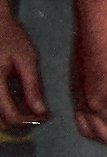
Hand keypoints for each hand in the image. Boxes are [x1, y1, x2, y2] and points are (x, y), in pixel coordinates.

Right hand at [0, 9, 46, 129]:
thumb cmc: (11, 39)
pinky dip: (5, 109)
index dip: (30, 121)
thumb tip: (41, 111)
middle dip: (21, 122)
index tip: (46, 117)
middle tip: (39, 114)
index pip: (10, 116)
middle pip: (1, 123)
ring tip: (31, 108)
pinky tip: (18, 101)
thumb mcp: (27, 59)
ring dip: (12, 118)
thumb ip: (32, 86)